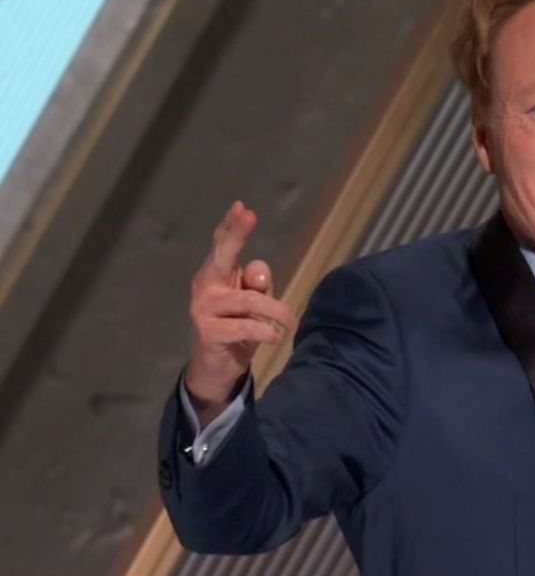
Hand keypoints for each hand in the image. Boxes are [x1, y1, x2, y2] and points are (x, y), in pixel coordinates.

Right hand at [185, 201, 295, 424]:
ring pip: (250, 300)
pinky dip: (267, 331)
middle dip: (236, 235)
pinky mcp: (208, 332)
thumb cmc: (238, 328)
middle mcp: (205, 286)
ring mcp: (203, 309)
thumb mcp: (253, 304)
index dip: (231, 227)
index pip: (222, 246)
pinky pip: (246, 326)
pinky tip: (275, 337)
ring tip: (290, 322)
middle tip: (249, 215)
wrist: (217, 367)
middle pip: (222, 256)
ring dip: (277, 311)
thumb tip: (260, 274)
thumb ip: (258, 286)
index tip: (242, 207)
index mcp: (216, 275)